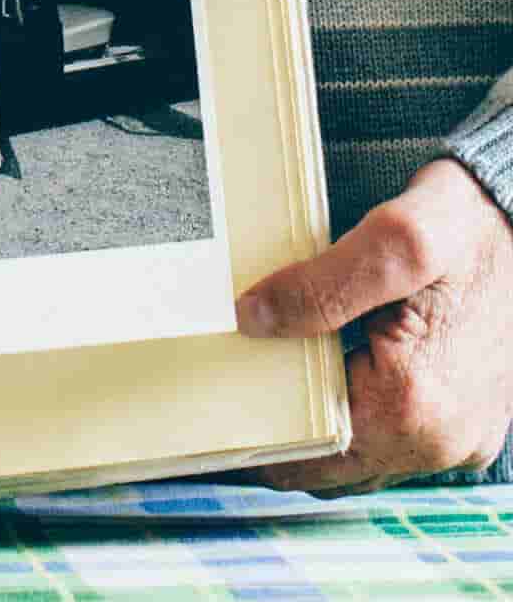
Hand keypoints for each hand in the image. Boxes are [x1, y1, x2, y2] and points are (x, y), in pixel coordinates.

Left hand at [238, 159, 512, 493]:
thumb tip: (251, 320)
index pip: (312, 456)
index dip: (264, 439)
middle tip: (238, 395)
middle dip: (289, 437)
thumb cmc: (466, 225)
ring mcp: (462, 435)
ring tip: (276, 382)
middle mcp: (446, 438)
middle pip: (337, 466)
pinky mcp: (469, 420)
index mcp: (417, 407)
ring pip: (366, 458)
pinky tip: (330, 374)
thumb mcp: (395, 238)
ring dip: (324, 428)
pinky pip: (397, 439)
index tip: (224, 418)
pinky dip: (360, 417)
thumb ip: (320, 285)